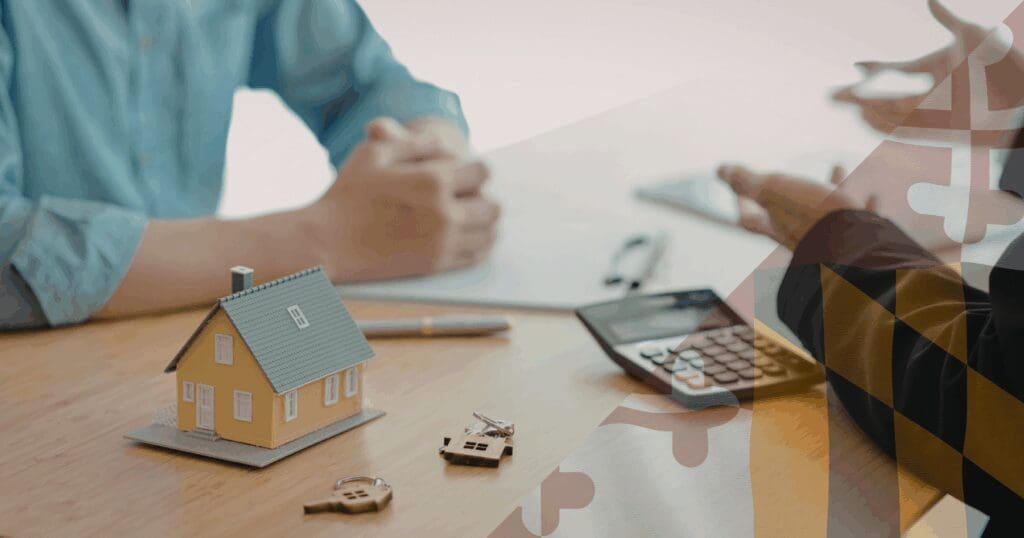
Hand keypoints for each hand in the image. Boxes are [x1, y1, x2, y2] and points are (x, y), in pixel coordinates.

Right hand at [309, 117, 498, 280]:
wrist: (327, 242)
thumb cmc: (347, 194)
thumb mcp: (374, 153)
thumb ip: (413, 142)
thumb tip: (443, 143)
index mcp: (433, 180)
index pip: (482, 172)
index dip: (474, 170)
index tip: (463, 174)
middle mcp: (444, 213)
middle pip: (492, 206)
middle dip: (481, 198)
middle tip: (466, 198)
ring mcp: (442, 243)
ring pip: (489, 234)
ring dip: (483, 224)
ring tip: (467, 218)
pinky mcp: (435, 265)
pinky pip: (475, 256)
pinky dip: (476, 246)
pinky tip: (463, 237)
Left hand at [716, 164, 872, 249]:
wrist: (861, 250)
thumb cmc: (815, 217)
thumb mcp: (775, 191)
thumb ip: (748, 182)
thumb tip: (719, 169)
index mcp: (779, 226)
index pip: (751, 219)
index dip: (742, 205)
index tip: (739, 195)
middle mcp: (804, 235)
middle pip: (792, 214)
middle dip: (792, 193)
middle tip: (789, 179)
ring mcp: (834, 239)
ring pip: (830, 210)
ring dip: (833, 187)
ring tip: (838, 166)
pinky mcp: (862, 241)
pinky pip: (863, 220)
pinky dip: (867, 206)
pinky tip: (874, 194)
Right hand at [832, 0, 1001, 132]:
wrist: (1018, 99)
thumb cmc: (1000, 65)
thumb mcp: (972, 35)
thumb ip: (947, 18)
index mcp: (934, 70)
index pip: (897, 71)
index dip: (875, 70)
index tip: (855, 65)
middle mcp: (928, 94)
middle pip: (884, 96)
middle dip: (856, 95)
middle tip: (829, 95)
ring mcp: (929, 114)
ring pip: (887, 113)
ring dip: (863, 108)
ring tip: (840, 100)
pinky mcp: (933, 131)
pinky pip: (899, 131)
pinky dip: (879, 124)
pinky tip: (862, 114)